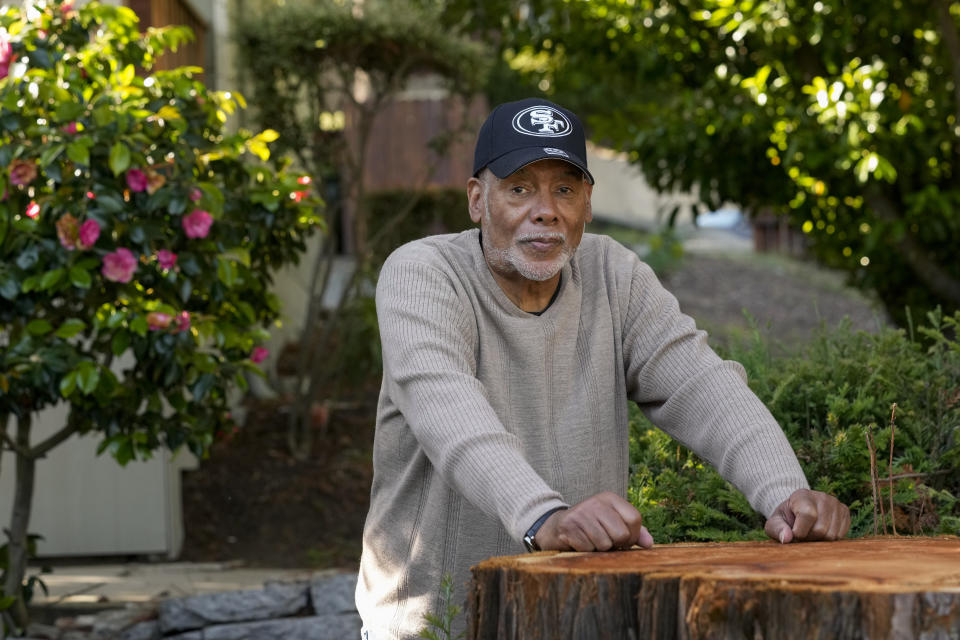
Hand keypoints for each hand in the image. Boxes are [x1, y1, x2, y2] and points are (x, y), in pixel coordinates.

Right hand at [535, 491, 653, 551]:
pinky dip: (585, 551)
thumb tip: (650, 544)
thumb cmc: (590, 527)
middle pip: (621, 534)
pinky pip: (588, 548)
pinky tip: (579, 542)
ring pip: (605, 544)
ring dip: (598, 549)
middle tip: (604, 541)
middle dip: (615, 544)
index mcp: (610, 498)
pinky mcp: (569, 526)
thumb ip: (633, 532)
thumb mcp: (612, 523)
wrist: (556, 527)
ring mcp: (581, 513)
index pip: (634, 519)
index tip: (622, 540)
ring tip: (590, 540)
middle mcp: (596, 502)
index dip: (632, 536)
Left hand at [765, 488, 850, 542]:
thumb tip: (787, 538)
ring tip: (811, 532)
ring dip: (820, 540)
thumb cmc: (786, 518)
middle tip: (802, 533)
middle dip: (809, 537)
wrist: (798, 510)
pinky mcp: (845, 512)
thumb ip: (777, 529)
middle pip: (821, 530)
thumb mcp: (775, 522)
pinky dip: (830, 539)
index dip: (800, 531)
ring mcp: (836, 504)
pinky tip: (822, 531)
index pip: (808, 515)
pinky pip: (841, 535)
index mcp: (802, 495)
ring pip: (832, 535)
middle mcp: (822, 497)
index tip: (794, 533)